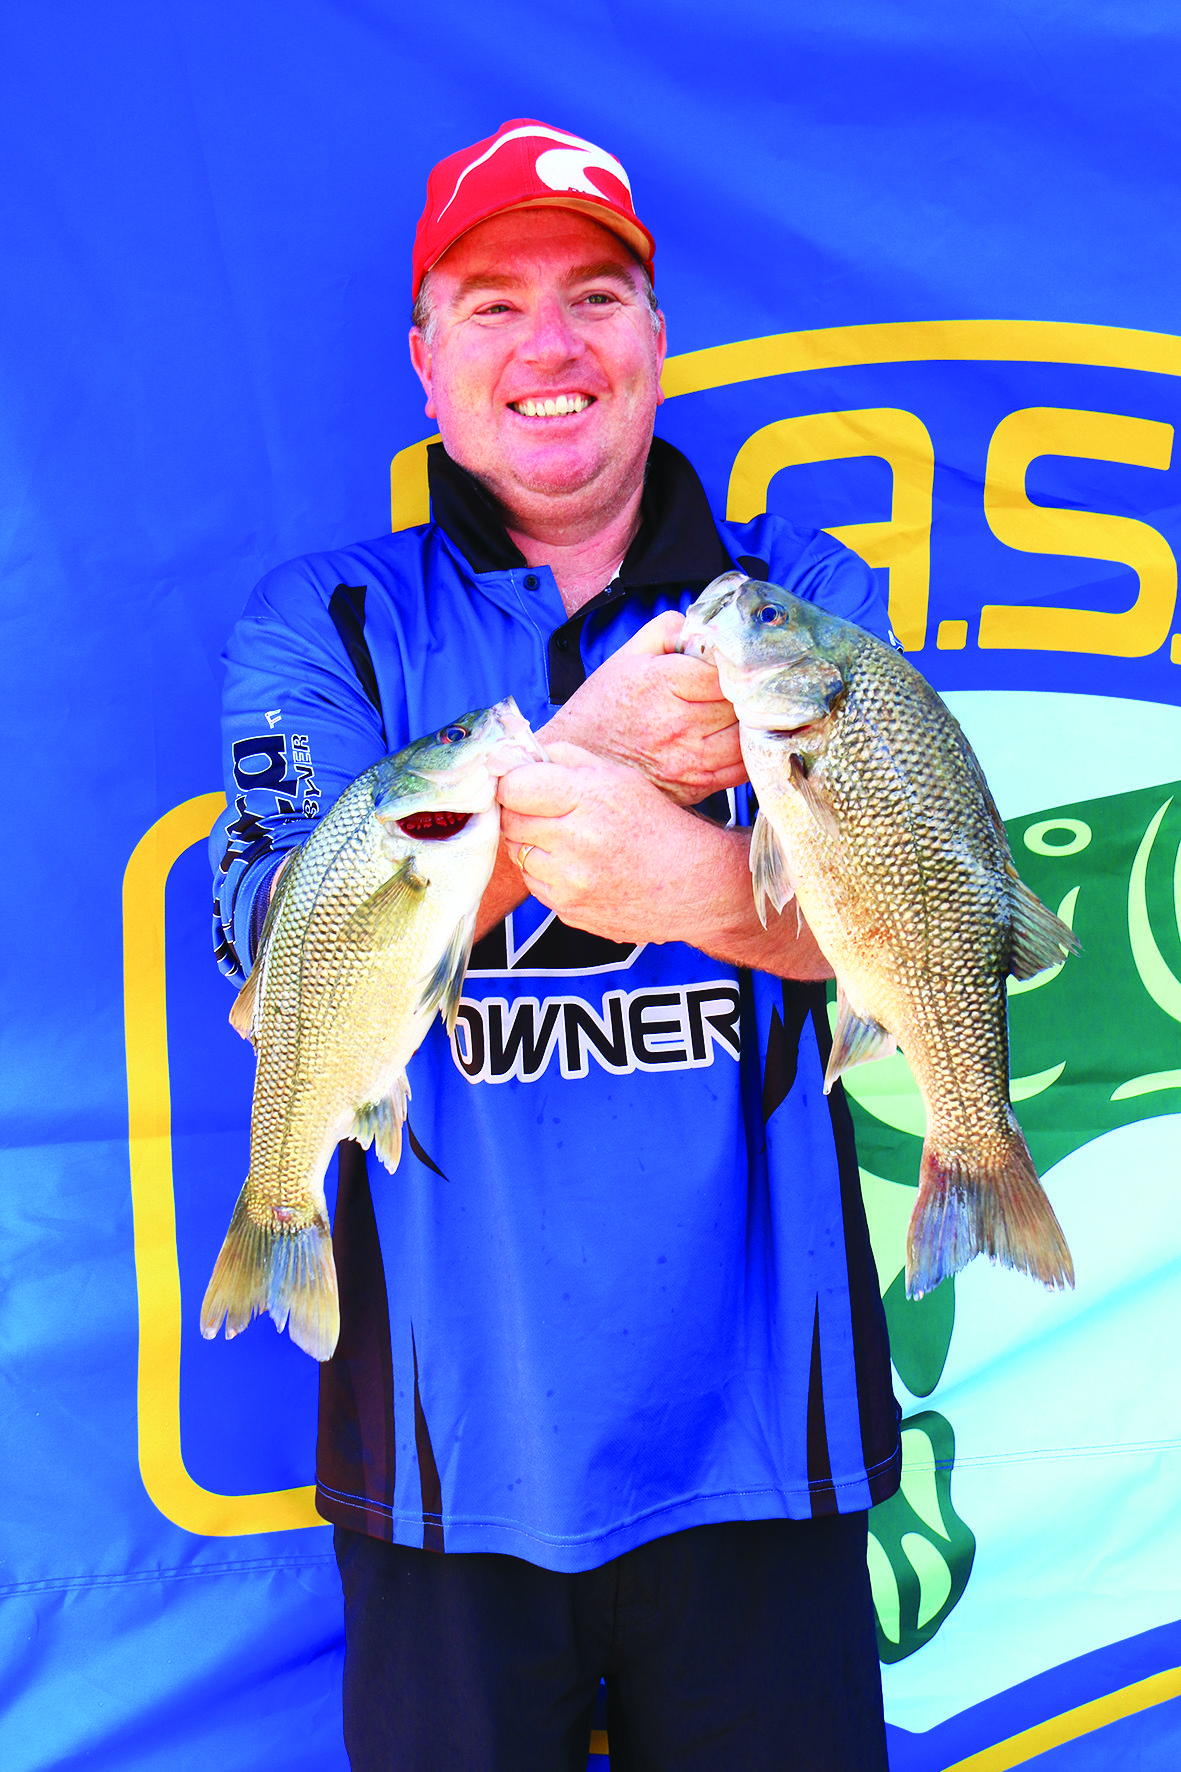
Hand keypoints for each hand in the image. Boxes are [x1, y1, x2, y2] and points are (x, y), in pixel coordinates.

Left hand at [496, 742, 832, 979]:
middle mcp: (576, 842)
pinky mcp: (568, 911)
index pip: (514, 786)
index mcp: (588, 798)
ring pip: (518, 854)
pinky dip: (547, 873)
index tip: (523, 784)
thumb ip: (566, 760)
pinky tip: (579, 867)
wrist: (695, 885)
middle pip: (510, 820)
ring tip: (570, 841)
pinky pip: (535, 884)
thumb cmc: (656, 823)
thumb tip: (516, 755)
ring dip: (533, 845)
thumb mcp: (619, 777)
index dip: (514, 782)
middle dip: (522, 812)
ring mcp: (570, 882)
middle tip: (547, 811)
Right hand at [541, 611, 743, 805]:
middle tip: (740, 688)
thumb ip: (668, 631)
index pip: (724, 671)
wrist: (577, 760)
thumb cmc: (602, 708)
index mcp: (663, 683)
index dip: (733, 666)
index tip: (731, 666)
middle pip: (739, 702)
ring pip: (745, 735)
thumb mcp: (627, 655)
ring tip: (739, 714)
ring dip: (748, 723)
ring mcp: (689, 759)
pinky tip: (736, 740)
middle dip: (743, 693)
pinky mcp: (696, 785)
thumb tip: (703, 627)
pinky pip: (740, 768)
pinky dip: (747, 753)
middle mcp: (678, 723)